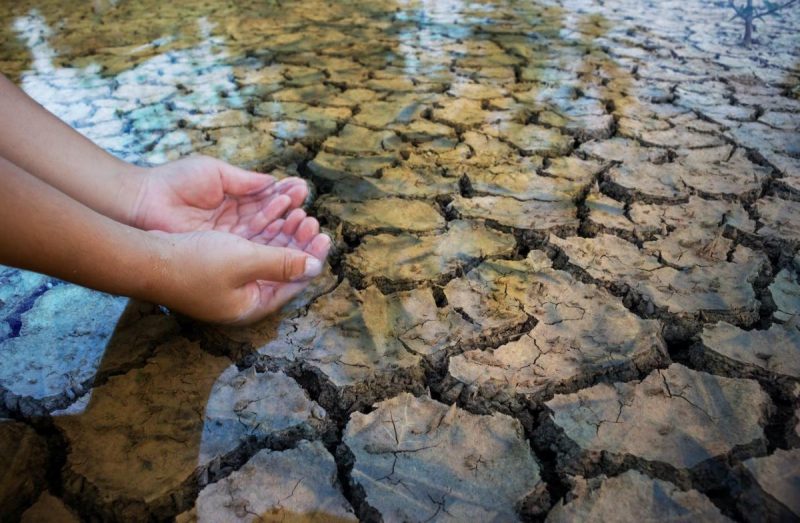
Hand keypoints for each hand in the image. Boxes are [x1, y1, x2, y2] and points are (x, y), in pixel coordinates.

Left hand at [130, 155, 308, 239]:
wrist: (143, 202)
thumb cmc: (174, 183)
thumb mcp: (215, 174)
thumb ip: (245, 181)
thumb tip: (274, 183)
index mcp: (234, 200)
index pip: (267, 201)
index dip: (286, 198)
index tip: (303, 190)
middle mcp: (235, 223)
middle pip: (271, 223)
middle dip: (292, 218)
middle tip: (309, 213)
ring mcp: (228, 241)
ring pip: (265, 239)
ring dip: (286, 232)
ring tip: (304, 222)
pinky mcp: (221, 255)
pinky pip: (252, 251)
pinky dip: (270, 245)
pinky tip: (287, 236)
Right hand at [153, 227, 330, 324]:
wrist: (145, 258)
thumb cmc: (194, 263)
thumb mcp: (245, 261)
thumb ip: (282, 263)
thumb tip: (315, 267)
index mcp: (252, 305)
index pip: (293, 283)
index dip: (311, 258)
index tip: (325, 236)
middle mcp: (243, 298)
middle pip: (282, 269)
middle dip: (298, 243)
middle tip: (312, 220)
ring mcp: (229, 283)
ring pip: (266, 256)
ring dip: (282, 234)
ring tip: (297, 212)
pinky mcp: (217, 267)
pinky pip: (250, 248)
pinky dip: (263, 232)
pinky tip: (273, 214)